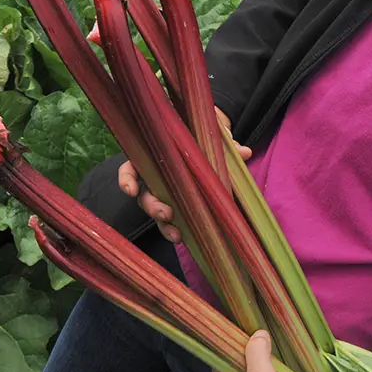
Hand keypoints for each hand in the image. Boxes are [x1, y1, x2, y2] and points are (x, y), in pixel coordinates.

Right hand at [118, 106, 251, 242]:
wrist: (206, 140)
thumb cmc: (199, 134)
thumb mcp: (209, 134)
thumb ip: (223, 141)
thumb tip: (244, 152)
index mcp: (153, 157)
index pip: (130, 169)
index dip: (127, 180)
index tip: (132, 190)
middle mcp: (154, 178)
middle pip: (145, 196)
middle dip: (153, 207)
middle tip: (167, 214)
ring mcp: (164, 194)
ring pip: (157, 213)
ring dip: (165, 226)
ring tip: (178, 235)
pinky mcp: (177, 206)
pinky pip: (171, 221)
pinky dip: (175, 229)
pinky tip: (183, 237)